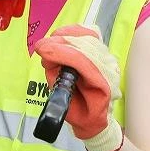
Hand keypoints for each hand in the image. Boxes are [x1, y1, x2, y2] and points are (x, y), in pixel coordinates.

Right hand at [35, 25, 122, 150]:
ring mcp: (108, 59)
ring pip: (87, 36)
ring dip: (64, 38)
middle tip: (41, 48)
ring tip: (49, 48)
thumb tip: (49, 60)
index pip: (83, 61)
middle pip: (84, 45)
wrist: (96, 118)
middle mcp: (109, 68)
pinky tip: (60, 38)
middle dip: (59, 44)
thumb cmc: (82, 116)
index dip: (61, 53)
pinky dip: (72, 32)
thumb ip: (59, 85)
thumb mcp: (67, 107)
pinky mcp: (103, 51)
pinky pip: (89, 33)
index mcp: (102, 85)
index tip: (42, 50)